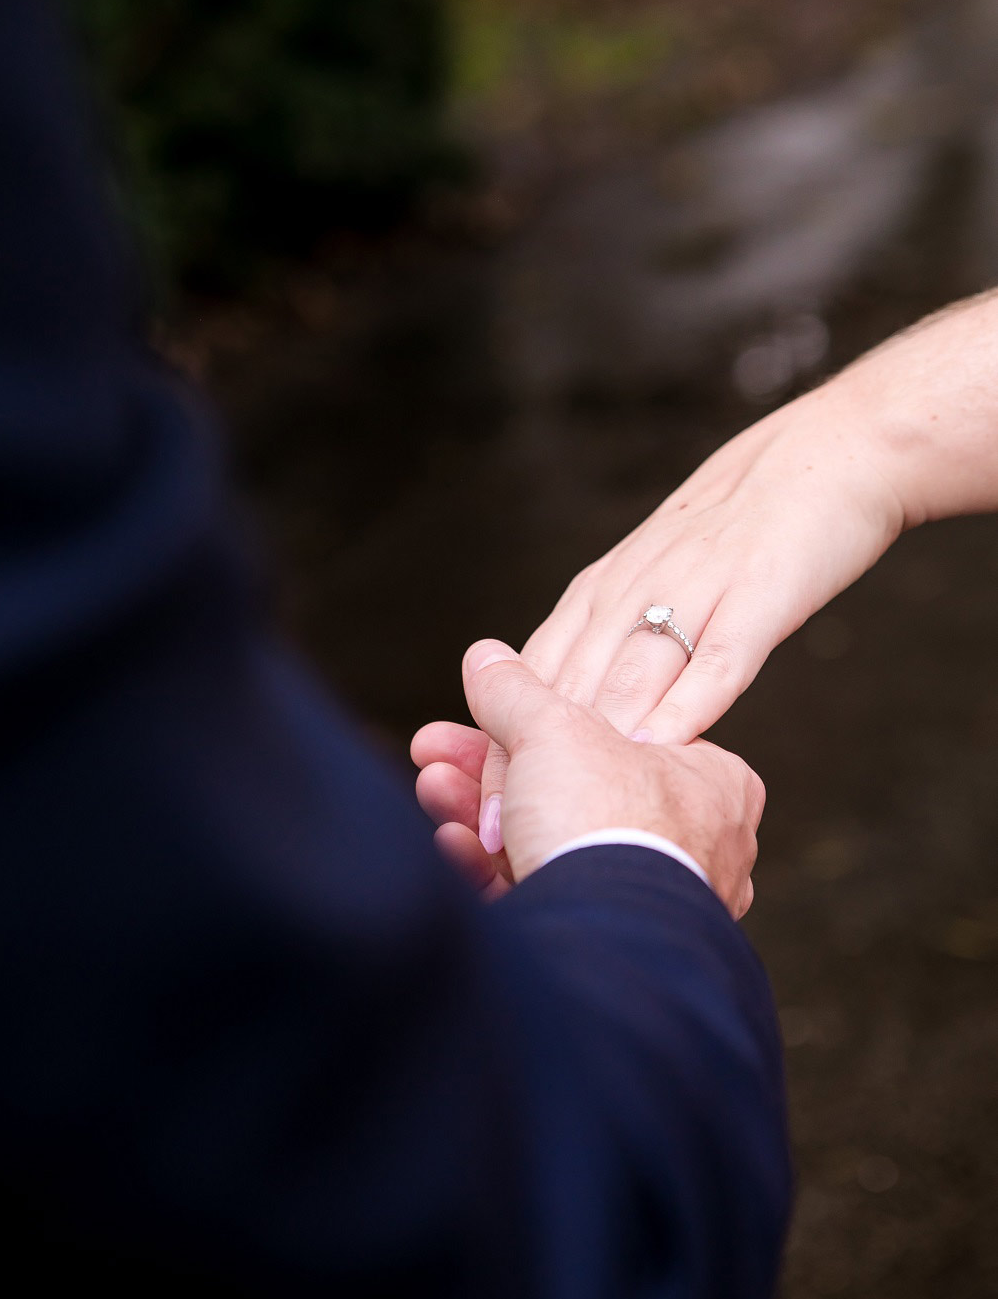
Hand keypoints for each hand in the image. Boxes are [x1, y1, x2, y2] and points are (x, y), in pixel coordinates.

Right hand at [413, 639, 765, 919]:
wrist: (604, 937)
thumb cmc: (608, 818)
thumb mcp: (553, 728)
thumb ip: (516, 692)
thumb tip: (485, 657)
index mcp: (714, 784)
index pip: (619, 737)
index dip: (539, 724)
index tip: (483, 716)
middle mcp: (697, 849)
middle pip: (573, 794)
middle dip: (491, 774)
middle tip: (436, 754)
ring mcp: (653, 906)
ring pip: (553, 847)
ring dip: (481, 817)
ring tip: (431, 788)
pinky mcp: (608, 951)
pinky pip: (548, 898)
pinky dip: (492, 871)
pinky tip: (449, 843)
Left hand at [443, 381, 903, 855]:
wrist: (818, 459)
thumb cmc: (732, 535)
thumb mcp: (648, 581)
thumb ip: (606, 643)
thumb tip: (564, 720)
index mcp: (598, 592)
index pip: (533, 679)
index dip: (503, 748)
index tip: (480, 814)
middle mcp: (630, 592)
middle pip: (568, 691)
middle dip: (533, 768)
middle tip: (507, 838)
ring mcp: (692, 592)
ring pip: (628, 677)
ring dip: (597, 749)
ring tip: (573, 817)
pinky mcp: (758, 597)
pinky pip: (716, 660)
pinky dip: (688, 707)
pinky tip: (667, 755)